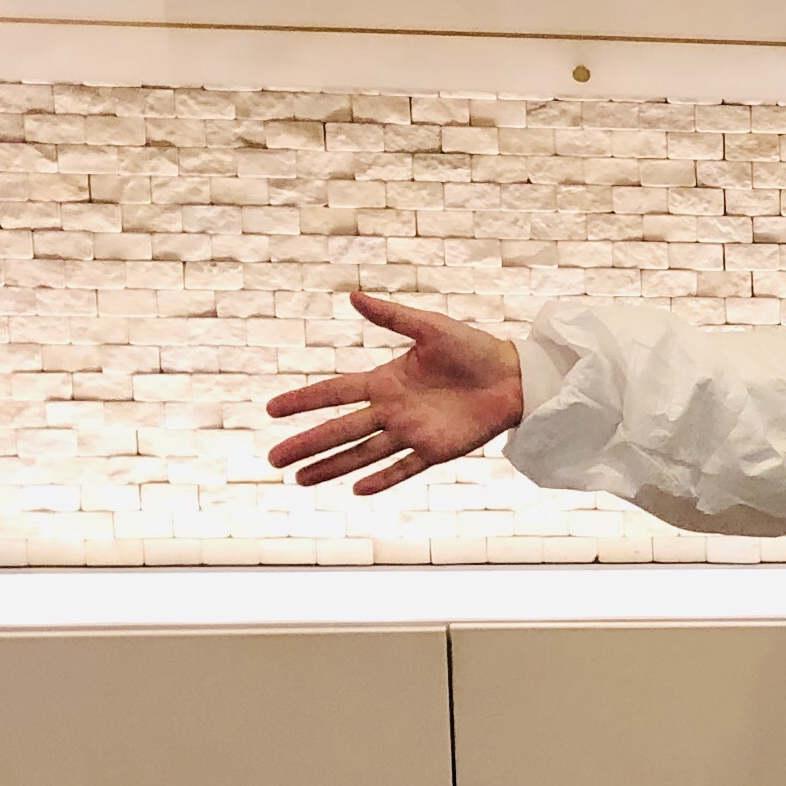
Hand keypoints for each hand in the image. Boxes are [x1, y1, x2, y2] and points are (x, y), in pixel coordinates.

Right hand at [265, 289, 524, 495]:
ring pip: (363, 454)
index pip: (335, 392)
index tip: (271, 409)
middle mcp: (392, 410)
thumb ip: (392, 316)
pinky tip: (356, 489)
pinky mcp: (437, 450)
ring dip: (332, 467)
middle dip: (306, 443)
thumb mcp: (430, 327)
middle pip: (340, 430)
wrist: (515, 376)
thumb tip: (353, 296)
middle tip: (273, 459)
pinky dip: (382, 479)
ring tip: (300, 480)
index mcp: (385, 380)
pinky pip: (404, 468)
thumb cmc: (473, 348)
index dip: (304, 400)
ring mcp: (412, 433)